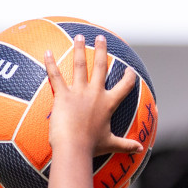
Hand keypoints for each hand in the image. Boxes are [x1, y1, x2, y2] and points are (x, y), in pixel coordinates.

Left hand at [43, 35, 144, 157]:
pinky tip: (47, 52)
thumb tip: (140, 150)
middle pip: (100, 67)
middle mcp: (95, 94)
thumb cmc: (91, 147)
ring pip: (80, 66)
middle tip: (101, 38)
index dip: (129, 77)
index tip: (130, 70)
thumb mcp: (111, 144)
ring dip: (79, 49)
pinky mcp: (63, 95)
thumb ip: (126, 145)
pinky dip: (50, 63)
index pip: (124, 87)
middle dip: (101, 51)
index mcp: (108, 104)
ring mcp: (79, 92)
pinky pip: (55, 76)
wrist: (74, 148)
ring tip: (79, 37)